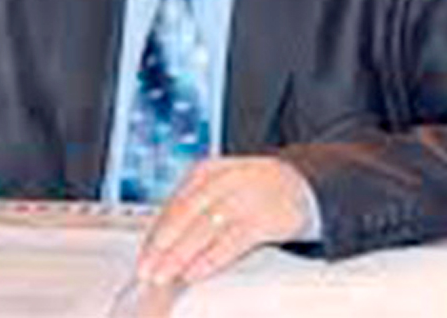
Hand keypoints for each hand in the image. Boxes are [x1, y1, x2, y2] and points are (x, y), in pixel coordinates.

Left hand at [136, 157, 313, 285]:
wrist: (302, 184)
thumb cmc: (255, 190)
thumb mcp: (221, 188)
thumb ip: (194, 209)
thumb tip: (162, 243)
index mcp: (206, 171)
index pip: (172, 205)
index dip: (155, 234)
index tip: (143, 256)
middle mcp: (222, 181)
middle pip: (184, 216)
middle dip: (162, 247)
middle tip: (147, 269)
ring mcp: (243, 198)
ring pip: (203, 229)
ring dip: (179, 255)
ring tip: (164, 274)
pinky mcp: (263, 218)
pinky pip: (231, 241)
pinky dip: (210, 258)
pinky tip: (195, 271)